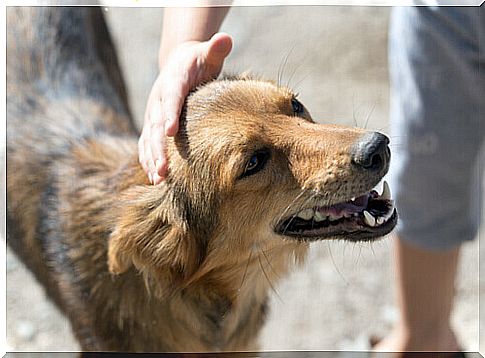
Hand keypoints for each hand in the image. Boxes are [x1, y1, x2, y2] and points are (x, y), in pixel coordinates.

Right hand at [139, 33, 232, 184]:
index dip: (169, 113)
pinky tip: (155, 177)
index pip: (170, 97)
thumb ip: (215, 48)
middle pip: (155, 125)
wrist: (178, 65)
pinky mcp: (153, 124)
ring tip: (159, 179)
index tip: (170, 131)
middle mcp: (159, 99)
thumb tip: (226, 39)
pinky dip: (149, 159)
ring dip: (152, 159)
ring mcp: (153, 113)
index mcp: (173, 81)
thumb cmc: (198, 62)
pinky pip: (147, 143)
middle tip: (164, 170)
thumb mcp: (207, 52)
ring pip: (148, 138)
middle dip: (159, 148)